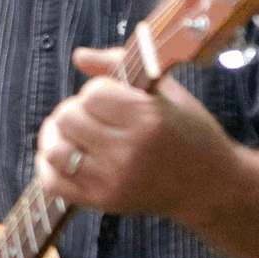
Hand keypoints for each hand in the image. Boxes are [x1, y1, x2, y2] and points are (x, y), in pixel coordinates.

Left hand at [35, 46, 235, 219]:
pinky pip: (52, 183)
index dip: (95, 91)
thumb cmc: (188, 132)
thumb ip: (120, 67)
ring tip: (72, 133)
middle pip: (67, 119)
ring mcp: (114, 180)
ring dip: (56, 137)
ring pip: (54, 151)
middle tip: (91, 116)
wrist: (210, 186)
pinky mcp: (104, 201)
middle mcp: (129, 152)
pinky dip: (48, 166)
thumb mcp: (167, 94)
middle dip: (74, 111)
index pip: (91, 94)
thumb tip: (80, 55)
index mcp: (148, 120)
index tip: (110, 96)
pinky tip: (63, 154)